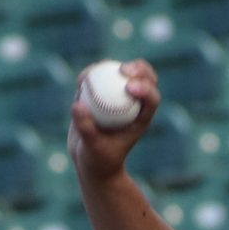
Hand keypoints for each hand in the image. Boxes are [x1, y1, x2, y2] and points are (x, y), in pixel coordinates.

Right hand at [67, 60, 158, 180]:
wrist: (88, 163)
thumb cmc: (97, 161)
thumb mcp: (92, 148)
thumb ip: (86, 128)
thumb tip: (77, 104)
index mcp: (140, 119)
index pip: (151, 99)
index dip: (145, 88)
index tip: (129, 87)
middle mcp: (132, 105)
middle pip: (145, 78)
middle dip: (139, 68)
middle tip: (122, 70)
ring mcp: (117, 98)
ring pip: (121, 73)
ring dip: (110, 66)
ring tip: (93, 73)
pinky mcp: (100, 95)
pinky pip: (99, 77)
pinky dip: (91, 74)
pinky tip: (82, 80)